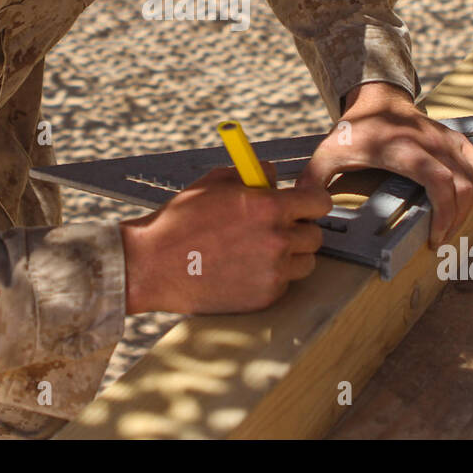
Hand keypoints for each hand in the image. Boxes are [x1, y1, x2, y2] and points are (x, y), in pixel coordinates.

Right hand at [119, 163, 330, 314]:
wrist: (152, 264)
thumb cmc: (180, 220)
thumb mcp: (216, 182)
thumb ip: (254, 175)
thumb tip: (275, 177)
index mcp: (269, 207)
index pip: (320, 203)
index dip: (311, 202)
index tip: (304, 205)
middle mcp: (277, 240)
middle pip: (316, 235)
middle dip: (300, 229)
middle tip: (278, 228)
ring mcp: (273, 272)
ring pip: (305, 262)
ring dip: (291, 255)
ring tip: (260, 250)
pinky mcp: (265, 297)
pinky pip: (285, 283)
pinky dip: (272, 276)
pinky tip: (244, 269)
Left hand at [296, 82, 472, 245]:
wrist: (377, 98)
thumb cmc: (354, 130)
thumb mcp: (327, 153)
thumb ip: (312, 181)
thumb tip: (302, 210)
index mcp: (405, 150)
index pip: (440, 184)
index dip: (445, 215)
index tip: (435, 240)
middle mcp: (432, 144)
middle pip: (464, 186)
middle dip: (457, 219)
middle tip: (441, 240)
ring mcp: (448, 140)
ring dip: (471, 205)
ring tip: (452, 225)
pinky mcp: (457, 139)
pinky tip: (465, 204)